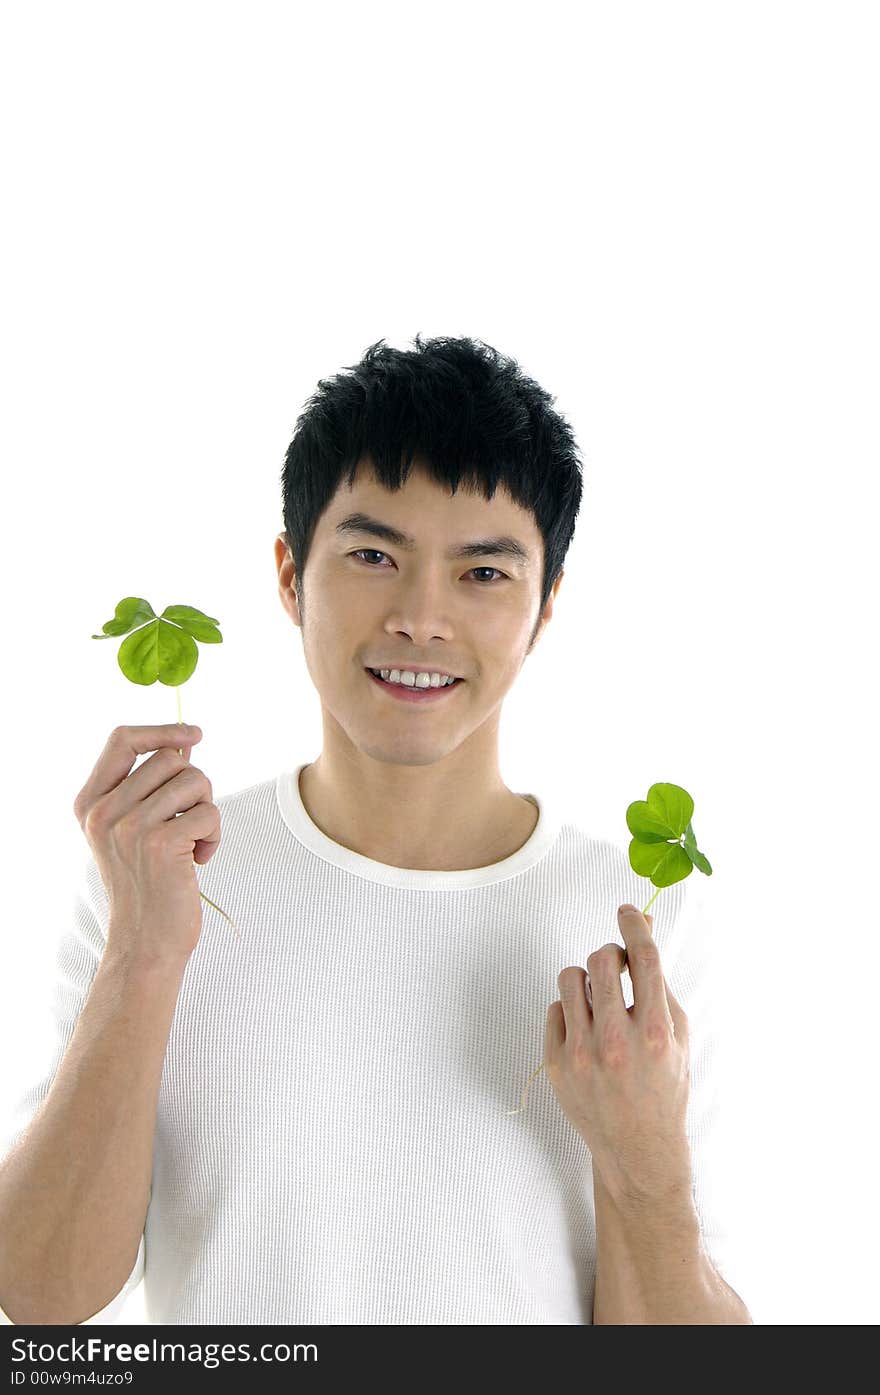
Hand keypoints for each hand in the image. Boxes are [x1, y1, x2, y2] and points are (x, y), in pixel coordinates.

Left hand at [544, 904, 692, 1209]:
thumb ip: (660, 984)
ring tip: (599, 1002)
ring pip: (570, 979)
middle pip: (600, 961)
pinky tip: (587, 1033)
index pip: (643, 959)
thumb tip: (644, 932)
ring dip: (586, 981)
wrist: (637, 1149)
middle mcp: (617, 1042)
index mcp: (656, 1034)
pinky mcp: (555, 1065)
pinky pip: (554, 1009)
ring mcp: (582, 1055)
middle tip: (616, 966)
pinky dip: (571, 1013)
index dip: (634, 926)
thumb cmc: (664, 1089)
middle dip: (609, 955)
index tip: (626, 911)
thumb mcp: (678, 1037)